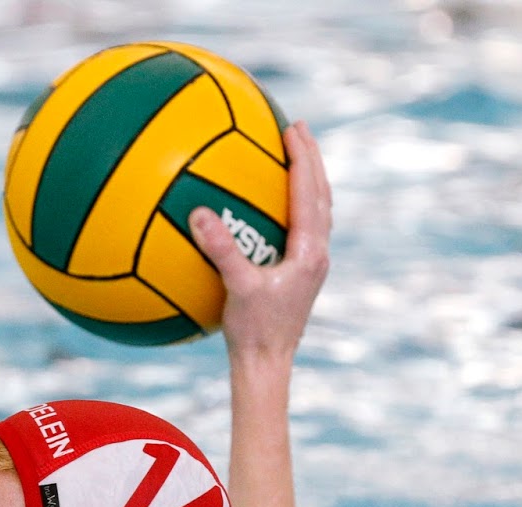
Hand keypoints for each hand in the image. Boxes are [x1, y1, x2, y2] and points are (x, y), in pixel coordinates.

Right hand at [191, 120, 331, 364]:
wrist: (268, 364)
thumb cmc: (254, 331)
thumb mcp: (236, 288)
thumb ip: (221, 250)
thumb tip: (199, 213)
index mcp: (310, 251)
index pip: (309, 192)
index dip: (303, 157)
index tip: (293, 127)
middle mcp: (318, 253)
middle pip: (321, 194)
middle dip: (310, 159)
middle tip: (297, 128)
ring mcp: (312, 264)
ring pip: (318, 210)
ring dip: (308, 180)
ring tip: (294, 157)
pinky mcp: (301, 274)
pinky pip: (302, 228)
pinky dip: (294, 205)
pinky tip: (272, 207)